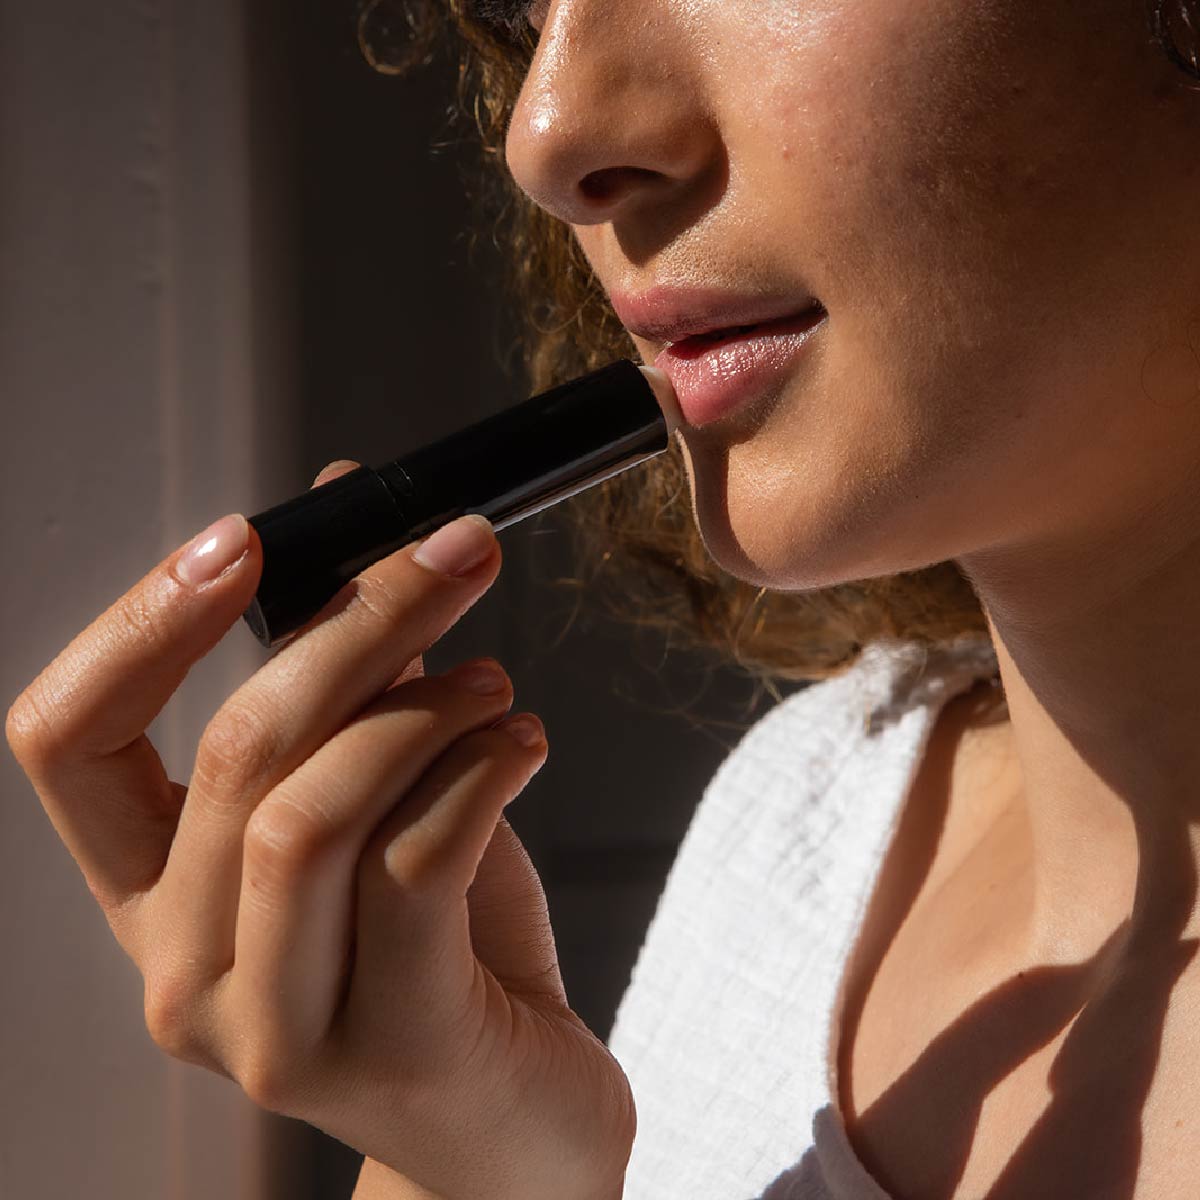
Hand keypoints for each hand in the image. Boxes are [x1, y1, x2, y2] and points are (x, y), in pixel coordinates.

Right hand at [5, 460, 634, 1199]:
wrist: (514, 1119)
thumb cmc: (444, 950)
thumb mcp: (381, 799)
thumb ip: (353, 673)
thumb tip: (343, 497)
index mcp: (153, 895)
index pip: (64, 742)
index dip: (140, 625)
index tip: (246, 539)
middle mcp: (184, 970)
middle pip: (233, 753)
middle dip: (358, 624)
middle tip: (455, 554)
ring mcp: (272, 1025)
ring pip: (309, 812)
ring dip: (422, 708)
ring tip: (495, 681)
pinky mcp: (384, 1045)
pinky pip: (415, 865)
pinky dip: (479, 770)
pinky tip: (524, 740)